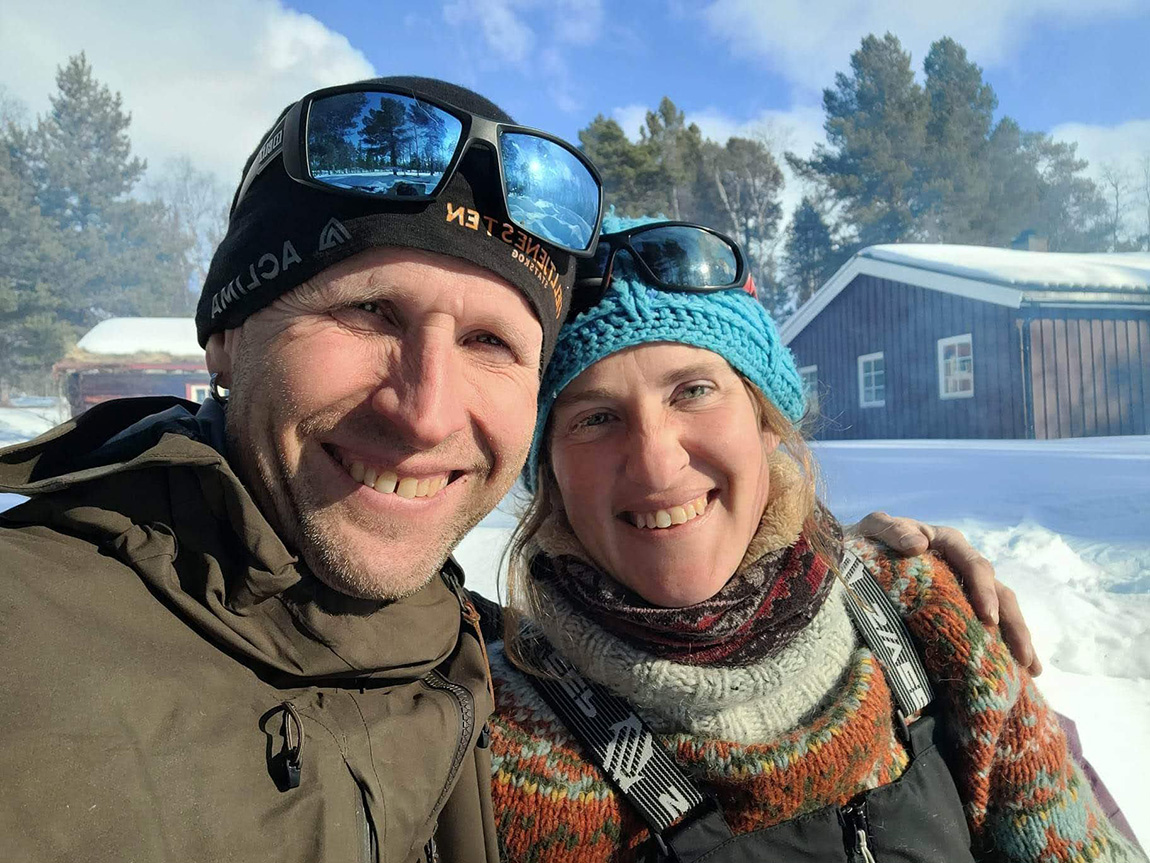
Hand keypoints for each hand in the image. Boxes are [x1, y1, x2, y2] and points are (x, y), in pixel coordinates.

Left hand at [848, 512, 1041, 675]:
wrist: (854, 558)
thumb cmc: (866, 541)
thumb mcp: (874, 529)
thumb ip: (892, 531)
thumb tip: (919, 545)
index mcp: (947, 542)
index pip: (974, 565)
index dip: (984, 590)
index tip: (988, 618)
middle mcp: (963, 565)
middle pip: (999, 592)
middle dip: (1013, 624)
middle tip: (1022, 656)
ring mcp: (964, 589)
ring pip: (1002, 612)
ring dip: (1018, 639)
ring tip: (1031, 669)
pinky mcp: (959, 610)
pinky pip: (986, 628)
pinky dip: (1002, 648)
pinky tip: (1018, 673)